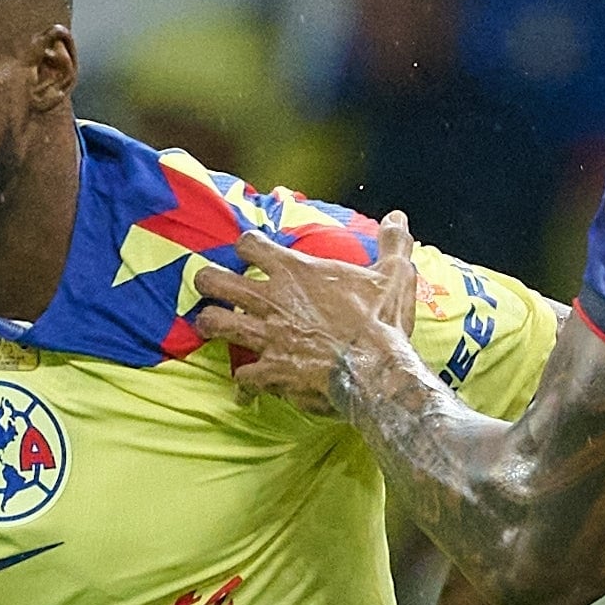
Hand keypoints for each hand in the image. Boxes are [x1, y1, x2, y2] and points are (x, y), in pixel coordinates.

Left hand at [189, 209, 422, 414]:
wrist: (375, 369)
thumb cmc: (382, 321)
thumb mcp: (395, 274)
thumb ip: (392, 243)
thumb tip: (397, 217)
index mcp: (296, 272)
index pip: (251, 245)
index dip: (246, 245)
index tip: (250, 250)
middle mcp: (273, 301)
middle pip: (217, 282)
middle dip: (207, 281)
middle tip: (208, 284)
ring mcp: (268, 336)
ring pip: (216, 324)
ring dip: (210, 323)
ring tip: (209, 323)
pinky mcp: (271, 370)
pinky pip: (243, 375)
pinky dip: (243, 381)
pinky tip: (246, 387)